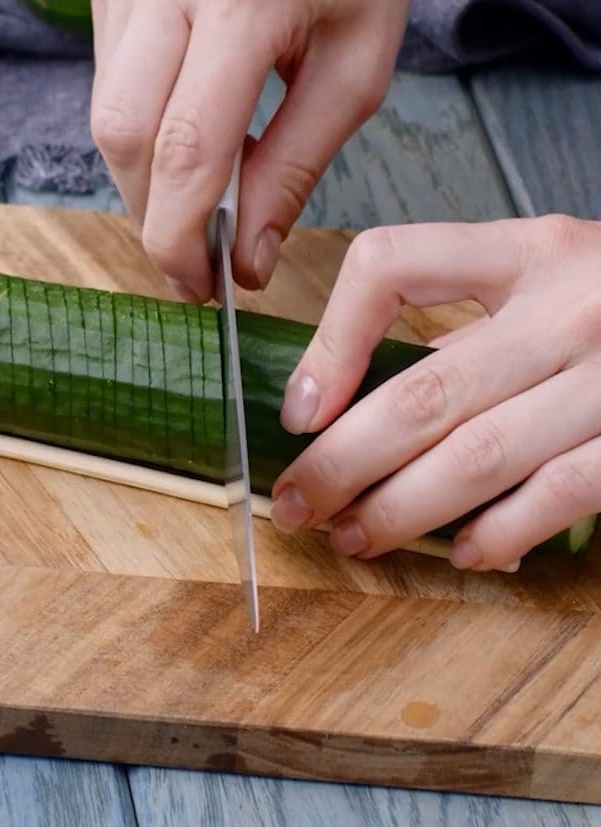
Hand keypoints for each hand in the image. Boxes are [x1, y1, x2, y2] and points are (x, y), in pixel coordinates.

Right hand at [89, 0, 409, 302]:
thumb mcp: (352, 66)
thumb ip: (296, 167)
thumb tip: (246, 260)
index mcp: (242, 4)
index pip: (187, 149)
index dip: (182, 237)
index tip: (200, 286)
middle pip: (122, 135)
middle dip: (152, 216)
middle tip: (192, 260)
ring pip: (105, 114)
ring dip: (145, 178)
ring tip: (198, 195)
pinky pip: (107, 82)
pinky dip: (140, 133)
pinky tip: (183, 133)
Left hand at [270, 215, 600, 570]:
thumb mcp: (538, 284)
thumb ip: (460, 330)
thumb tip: (344, 411)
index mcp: (524, 251)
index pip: (391, 265)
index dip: (330, 342)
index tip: (298, 411)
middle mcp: (569, 305)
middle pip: (424, 393)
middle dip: (342, 463)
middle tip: (295, 504)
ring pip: (478, 456)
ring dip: (400, 510)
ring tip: (352, 536)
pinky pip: (560, 494)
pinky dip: (499, 532)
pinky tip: (460, 552)